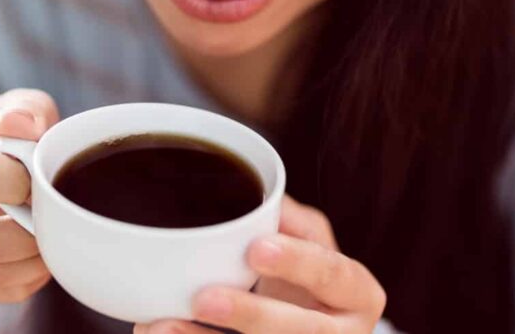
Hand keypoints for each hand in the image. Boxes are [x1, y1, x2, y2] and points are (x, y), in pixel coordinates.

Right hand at [0, 89, 58, 302]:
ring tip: (49, 237)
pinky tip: (32, 254)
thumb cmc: (2, 132)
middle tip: (52, 218)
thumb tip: (20, 126)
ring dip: (30, 263)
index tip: (32, 180)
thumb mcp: (22, 106)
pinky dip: (20, 279)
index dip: (8, 182)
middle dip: (29, 235)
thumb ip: (29, 110)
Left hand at [134, 196, 385, 333]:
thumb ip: (286, 217)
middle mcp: (342, 333)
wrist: (304, 320)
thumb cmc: (301, 273)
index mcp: (355, 292)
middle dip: (252, 316)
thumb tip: (255, 193)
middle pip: (303, 331)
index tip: (256, 249)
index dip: (298, 263)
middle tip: (204, 298)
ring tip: (163, 326)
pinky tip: (159, 332)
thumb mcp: (306, 240)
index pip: (334, 274)